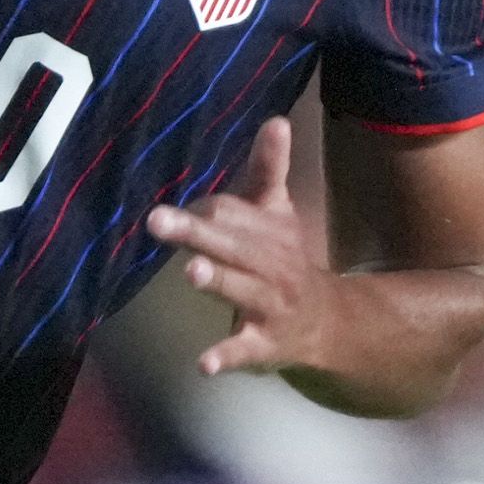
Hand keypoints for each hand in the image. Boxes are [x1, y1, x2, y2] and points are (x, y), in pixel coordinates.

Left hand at [145, 118, 347, 381]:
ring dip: (218, 280)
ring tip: (192, 272)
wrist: (327, 321)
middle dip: (197, 233)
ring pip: (242, 290)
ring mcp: (269, 304)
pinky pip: (245, 349)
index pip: (234, 212)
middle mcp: (272, 263)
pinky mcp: (265, 344)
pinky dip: (226, 356)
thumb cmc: (285, 260)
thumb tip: (277, 119)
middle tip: (156, 221)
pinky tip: (204, 365)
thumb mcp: (279, 213)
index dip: (205, 211)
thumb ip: (270, 169)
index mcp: (270, 230)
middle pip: (234, 244)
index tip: (179, 210)